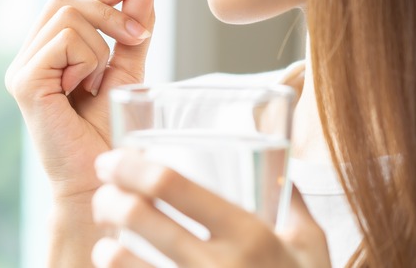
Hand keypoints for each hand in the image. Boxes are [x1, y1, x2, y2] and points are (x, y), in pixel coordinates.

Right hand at [5, 0, 157, 200]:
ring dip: (100, 47)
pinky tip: (83, 90)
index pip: (72, 2)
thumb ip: (133, 29)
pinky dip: (87, 61)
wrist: (100, 178)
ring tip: (96, 84)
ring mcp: (22, 68)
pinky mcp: (24, 81)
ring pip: (69, 16)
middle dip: (110, 10)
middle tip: (140, 35)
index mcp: (49, 52)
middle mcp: (30, 55)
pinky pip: (65, 41)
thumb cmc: (109, 132)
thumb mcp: (128, 71)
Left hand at [91, 149, 331, 267]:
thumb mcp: (311, 245)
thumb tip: (280, 167)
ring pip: (122, 262)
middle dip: (109, 198)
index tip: (112, 159)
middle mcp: (218, 266)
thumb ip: (294, 203)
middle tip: (104, 195)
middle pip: (138, 216)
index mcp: (249, 234)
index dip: (131, 166)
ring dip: (105, 246)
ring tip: (106, 240)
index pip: (172, 185)